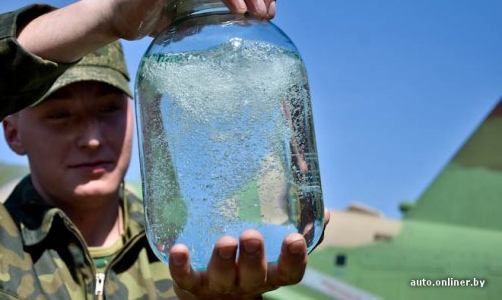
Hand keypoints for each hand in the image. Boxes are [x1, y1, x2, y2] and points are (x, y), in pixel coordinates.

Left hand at [169, 230, 306, 298]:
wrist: (212, 294)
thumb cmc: (249, 264)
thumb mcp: (275, 250)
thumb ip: (298, 229)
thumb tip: (323, 212)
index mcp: (271, 273)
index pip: (290, 272)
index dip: (294, 259)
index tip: (295, 239)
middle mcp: (247, 282)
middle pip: (253, 275)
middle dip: (253, 257)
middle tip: (251, 236)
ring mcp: (219, 285)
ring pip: (222, 276)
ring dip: (223, 259)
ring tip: (224, 242)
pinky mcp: (192, 284)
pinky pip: (185, 278)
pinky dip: (181, 265)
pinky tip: (179, 248)